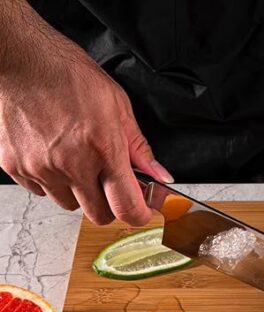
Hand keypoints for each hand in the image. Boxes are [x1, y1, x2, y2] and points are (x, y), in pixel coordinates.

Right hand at [0, 25, 172, 224]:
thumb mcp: (119, 107)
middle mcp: (71, 164)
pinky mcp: (17, 167)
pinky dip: (52, 182)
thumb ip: (140, 149)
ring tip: (78, 162)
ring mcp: (42, 168)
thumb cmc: (69, 77)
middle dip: (110, 205)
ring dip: (80, 193)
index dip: (139, 215)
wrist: (23, 60)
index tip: (143, 210)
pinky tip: (55, 157)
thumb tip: (160, 176)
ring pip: (69, 205)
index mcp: (102, 149)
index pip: (126, 208)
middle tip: (110, 184)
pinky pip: (42, 192)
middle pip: (99, 215)